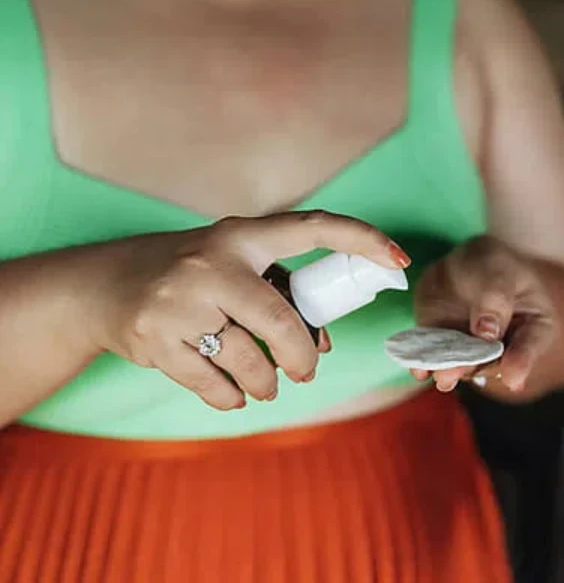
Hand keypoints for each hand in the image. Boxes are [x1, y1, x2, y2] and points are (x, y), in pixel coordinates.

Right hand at [90, 211, 409, 409]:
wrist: (105, 286)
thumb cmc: (190, 275)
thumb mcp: (232, 266)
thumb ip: (277, 295)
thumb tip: (320, 346)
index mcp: (240, 237)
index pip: (311, 227)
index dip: (360, 239)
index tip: (398, 259)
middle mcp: (210, 264)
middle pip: (279, 322)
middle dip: (301, 357)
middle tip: (306, 372)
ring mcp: (178, 302)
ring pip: (249, 360)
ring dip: (267, 383)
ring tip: (267, 386)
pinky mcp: (155, 339)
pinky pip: (213, 384)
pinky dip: (232, 397)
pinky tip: (234, 393)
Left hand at [413, 235, 557, 397]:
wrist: (460, 263)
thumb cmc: (491, 263)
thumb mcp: (497, 268)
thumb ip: (495, 297)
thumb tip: (488, 333)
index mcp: (533, 325)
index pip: (530, 346)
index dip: (521, 362)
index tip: (512, 378)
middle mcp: (504, 347)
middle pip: (493, 362)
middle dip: (476, 368)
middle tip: (462, 371)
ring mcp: (472, 351)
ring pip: (463, 366)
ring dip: (451, 371)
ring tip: (442, 375)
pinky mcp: (442, 349)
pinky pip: (435, 360)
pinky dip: (426, 366)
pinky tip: (419, 370)